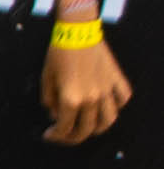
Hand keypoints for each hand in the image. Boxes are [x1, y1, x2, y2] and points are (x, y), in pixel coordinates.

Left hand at [45, 24, 132, 146]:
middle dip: (74, 137)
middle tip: (65, 136)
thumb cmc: (58, 52)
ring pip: (109, 119)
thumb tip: (55, 115)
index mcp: (71, 98)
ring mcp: (107, 90)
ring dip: (98, 128)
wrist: (78, 30)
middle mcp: (92, 98)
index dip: (56, 136)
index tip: (48, 136)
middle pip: (87, 129)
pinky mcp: (117, 79)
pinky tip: (107, 106)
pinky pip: (122, 99)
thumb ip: (50, 100)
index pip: (65, 127)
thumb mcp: (46, 77)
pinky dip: (117, 106)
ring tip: (88, 127)